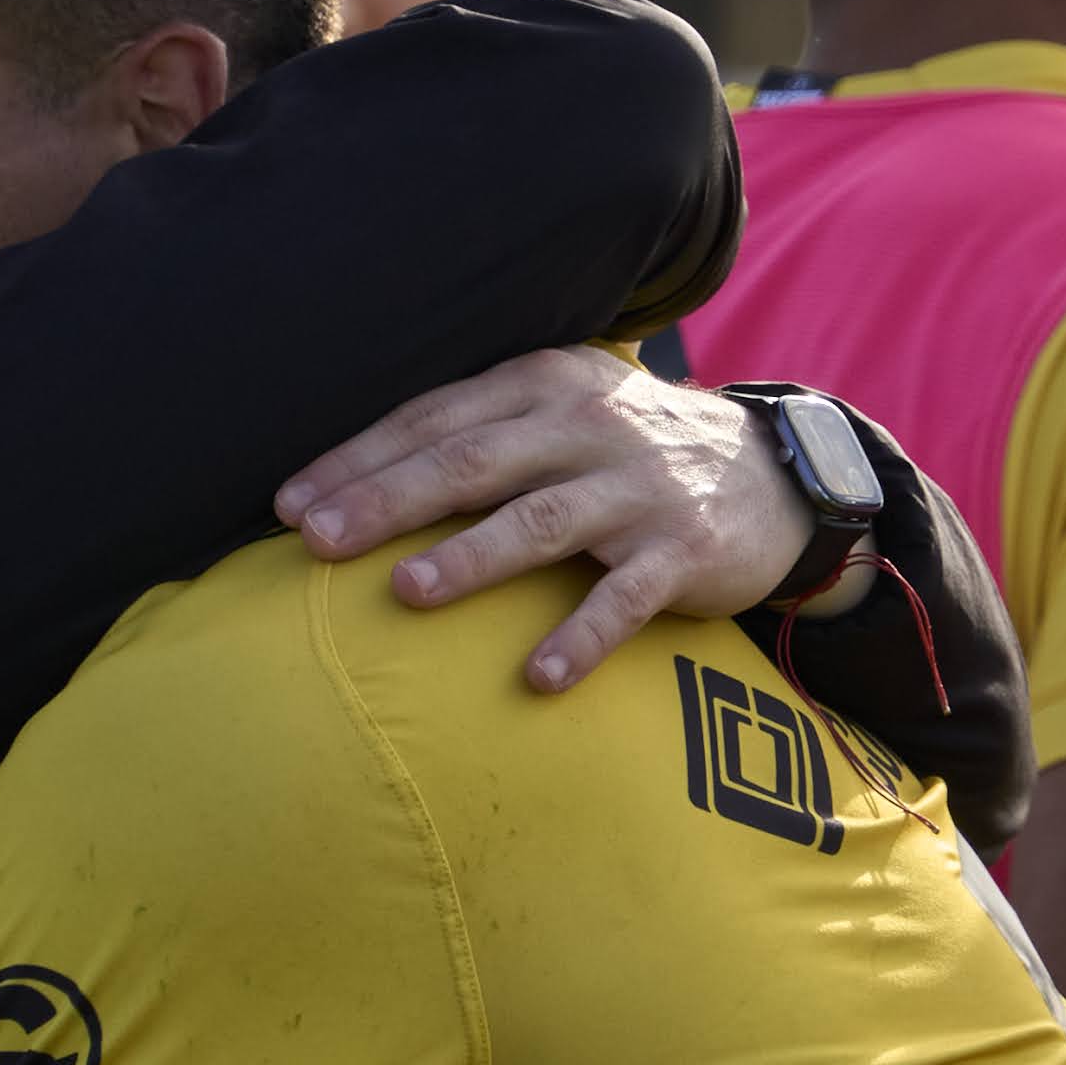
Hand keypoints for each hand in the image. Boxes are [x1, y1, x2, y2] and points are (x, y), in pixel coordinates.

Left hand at [272, 351, 824, 697]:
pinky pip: (623, 599)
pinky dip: (580, 638)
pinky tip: (537, 677)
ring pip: (537, 522)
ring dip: (468, 557)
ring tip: (404, 592)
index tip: (290, 504)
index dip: (359, 459)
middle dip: (385, 501)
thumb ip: (478, 434)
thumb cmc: (628, 452)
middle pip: (469, 464)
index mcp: (541, 386)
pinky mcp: (682, 551)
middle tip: (316, 540)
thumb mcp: (560, 414)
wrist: (775, 476)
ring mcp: (636, 490)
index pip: (433, 420)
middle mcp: (584, 428)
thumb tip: (353, 479)